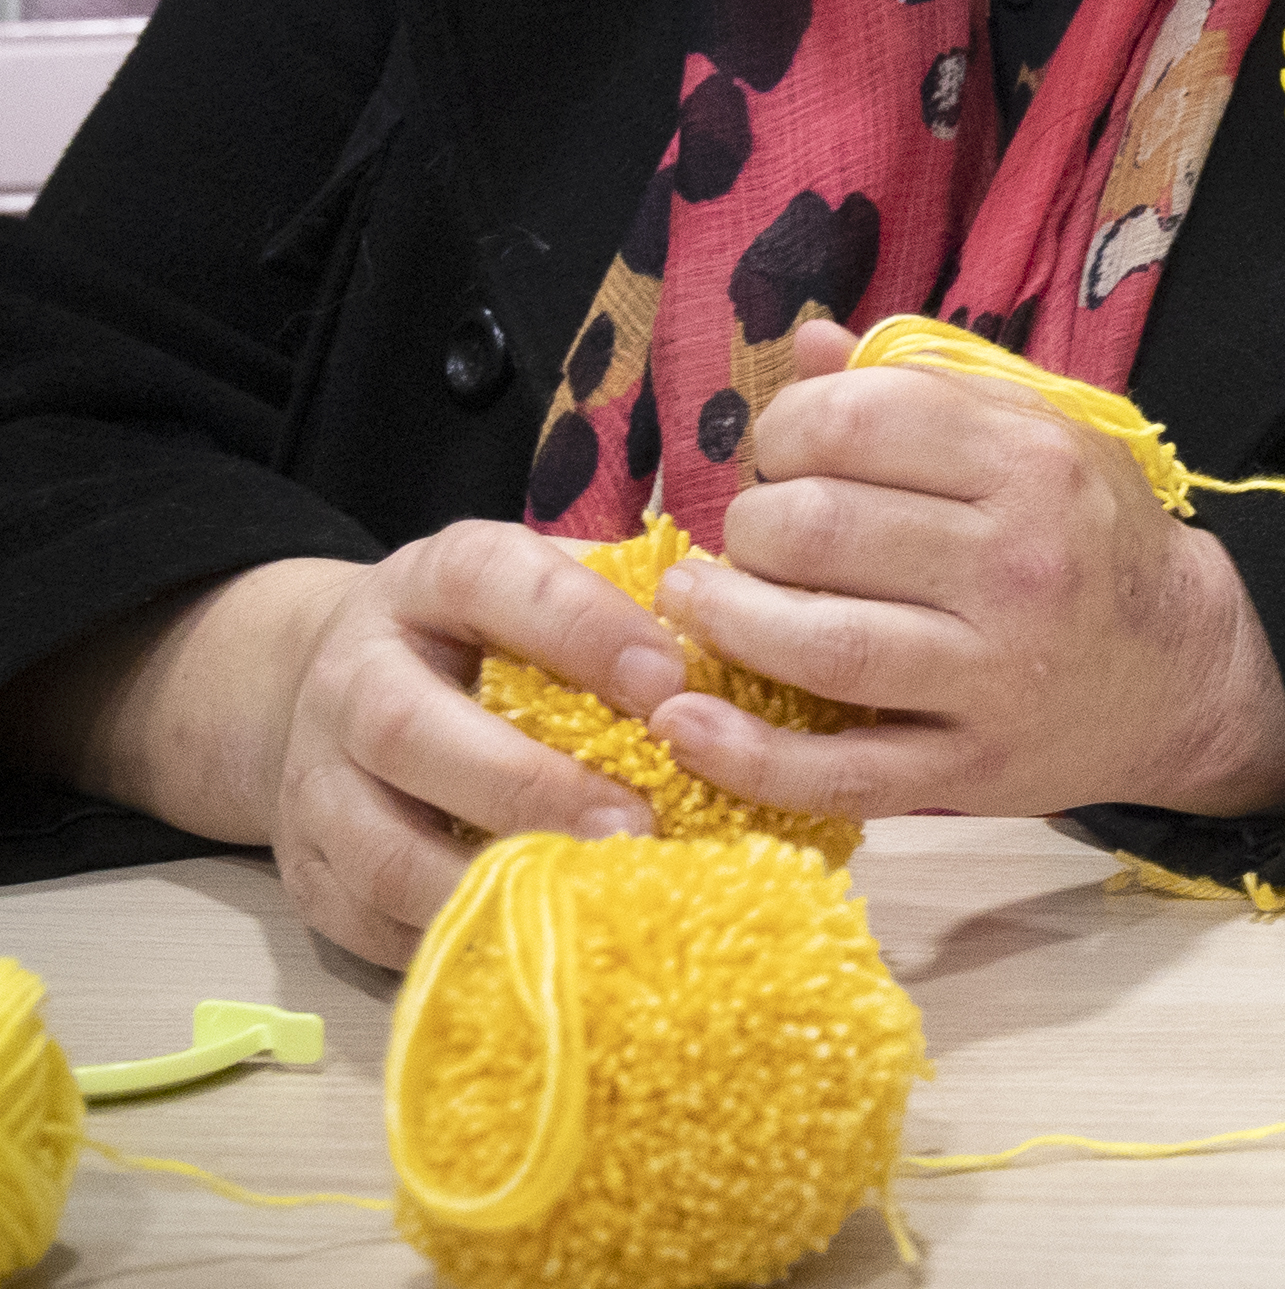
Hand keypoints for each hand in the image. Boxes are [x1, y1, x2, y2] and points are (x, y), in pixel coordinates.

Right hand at [14, 534, 689, 969]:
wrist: (338, 682)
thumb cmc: (489, 635)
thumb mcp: (541, 586)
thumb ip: (623, 599)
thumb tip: (740, 632)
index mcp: (429, 583)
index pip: (490, 582)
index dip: (579, 627)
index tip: (669, 680)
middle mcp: (354, 676)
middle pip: (409, 729)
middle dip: (526, 785)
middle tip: (635, 822)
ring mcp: (316, 781)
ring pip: (381, 847)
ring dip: (488, 882)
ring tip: (587, 899)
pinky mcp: (306, 871)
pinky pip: (369, 922)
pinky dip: (452, 940)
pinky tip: (532, 940)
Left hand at [649, 325, 1284, 825]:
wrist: (1188, 669)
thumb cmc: (1092, 536)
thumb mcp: (1037, 436)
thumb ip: (926, 389)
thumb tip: (809, 345)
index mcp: (1032, 463)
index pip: (858, 423)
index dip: (783, 430)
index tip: (780, 455)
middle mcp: (1017, 563)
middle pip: (819, 530)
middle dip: (749, 526)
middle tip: (752, 536)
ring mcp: (995, 674)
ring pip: (819, 644)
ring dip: (725, 620)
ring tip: (698, 602)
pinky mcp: (972, 767)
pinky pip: (837, 772)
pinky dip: (744, 753)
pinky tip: (683, 721)